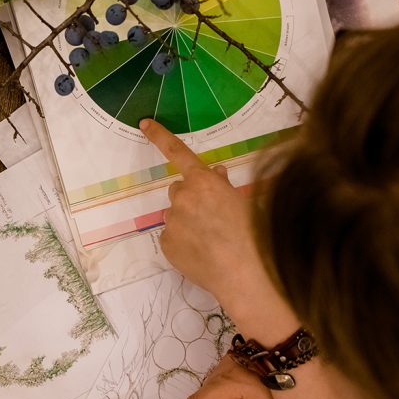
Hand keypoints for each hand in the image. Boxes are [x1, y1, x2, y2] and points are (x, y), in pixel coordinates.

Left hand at [140, 119, 257, 302]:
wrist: (247, 275)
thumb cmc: (254, 235)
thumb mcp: (246, 203)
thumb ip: (224, 186)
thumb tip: (216, 175)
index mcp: (204, 181)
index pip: (178, 153)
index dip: (160, 136)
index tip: (144, 124)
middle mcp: (182, 198)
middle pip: (179, 190)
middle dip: (191, 198)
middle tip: (212, 216)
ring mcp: (171, 222)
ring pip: (175, 215)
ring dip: (187, 221)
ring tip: (211, 240)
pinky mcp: (166, 245)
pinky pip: (172, 237)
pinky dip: (183, 242)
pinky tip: (202, 253)